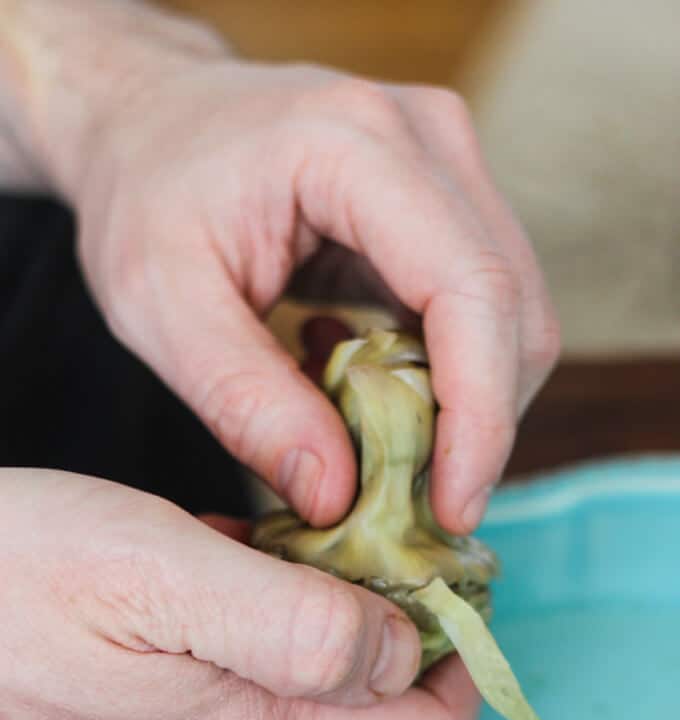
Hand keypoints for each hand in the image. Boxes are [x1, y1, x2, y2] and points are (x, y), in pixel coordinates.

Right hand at [0, 469, 477, 719]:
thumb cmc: (8, 579)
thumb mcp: (162, 570)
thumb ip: (295, 626)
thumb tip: (396, 654)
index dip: (453, 665)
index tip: (442, 584)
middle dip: (378, 638)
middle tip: (347, 548)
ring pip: (288, 707)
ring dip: (297, 628)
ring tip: (248, 551)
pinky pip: (220, 704)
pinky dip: (234, 641)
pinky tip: (187, 583)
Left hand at [3, 0, 559, 532]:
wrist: (149, 119)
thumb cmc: (143, 195)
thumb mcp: (161, 308)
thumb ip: (246, 405)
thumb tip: (335, 498)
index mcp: (356, 145)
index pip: (469, 290)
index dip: (478, 415)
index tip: (452, 509)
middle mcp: (429, 138)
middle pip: (512, 311)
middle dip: (476, 426)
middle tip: (412, 505)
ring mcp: (447, 164)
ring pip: (509, 317)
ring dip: (462, 406)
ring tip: (375, 445)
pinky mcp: (444, 202)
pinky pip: (478, 310)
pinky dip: (441, 375)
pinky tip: (367, 388)